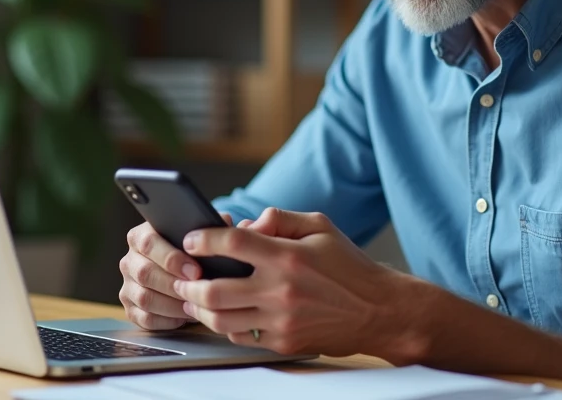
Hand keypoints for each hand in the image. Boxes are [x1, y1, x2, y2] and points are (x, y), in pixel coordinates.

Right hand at [119, 213, 231, 329]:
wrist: (182, 273)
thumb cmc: (192, 252)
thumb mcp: (200, 235)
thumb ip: (210, 227)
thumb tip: (225, 222)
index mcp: (141, 236)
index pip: (149, 243)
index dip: (172, 258)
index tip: (196, 271)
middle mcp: (130, 260)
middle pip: (145, 273)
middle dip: (175, 284)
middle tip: (199, 291)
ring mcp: (128, 286)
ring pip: (145, 298)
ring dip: (173, 304)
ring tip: (196, 305)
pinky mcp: (131, 310)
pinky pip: (145, 318)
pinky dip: (168, 320)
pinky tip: (185, 315)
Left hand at [172, 208, 408, 356]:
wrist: (379, 311)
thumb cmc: (350, 267)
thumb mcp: (320, 227)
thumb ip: (281, 218)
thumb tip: (250, 222)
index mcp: (288, 256)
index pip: (232, 244)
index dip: (203, 239)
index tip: (191, 238)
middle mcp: (281, 290)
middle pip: (214, 288)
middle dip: (189, 281)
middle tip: (181, 275)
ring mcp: (281, 320)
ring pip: (221, 319)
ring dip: (199, 307)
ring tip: (193, 297)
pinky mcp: (284, 342)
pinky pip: (240, 337)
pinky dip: (224, 325)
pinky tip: (222, 314)